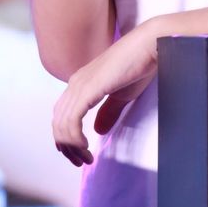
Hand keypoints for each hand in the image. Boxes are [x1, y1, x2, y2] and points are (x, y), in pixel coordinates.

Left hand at [52, 22, 158, 166]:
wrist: (149, 44)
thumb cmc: (139, 65)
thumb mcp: (122, 95)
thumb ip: (108, 112)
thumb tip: (98, 130)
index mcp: (81, 83)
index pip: (62, 115)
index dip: (67, 138)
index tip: (81, 153)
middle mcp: (75, 83)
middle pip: (58, 122)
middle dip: (67, 147)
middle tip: (82, 162)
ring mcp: (80, 85)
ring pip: (62, 124)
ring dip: (71, 146)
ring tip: (86, 158)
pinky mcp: (88, 89)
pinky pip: (71, 120)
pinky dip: (74, 137)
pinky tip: (86, 146)